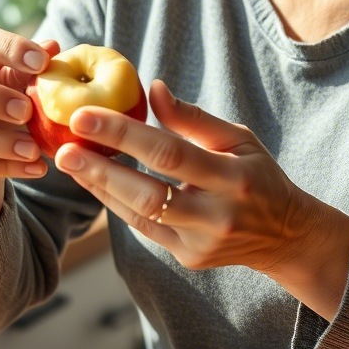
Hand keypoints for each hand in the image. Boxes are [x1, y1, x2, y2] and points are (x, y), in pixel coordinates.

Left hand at [52, 78, 312, 273]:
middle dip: (100, 169)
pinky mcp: (188, 259)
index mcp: (233, 177)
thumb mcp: (238, 137)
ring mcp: (200, 243)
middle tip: (63, 147)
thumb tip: (152, 89)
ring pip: (139, 216)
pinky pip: (144, 230)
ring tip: (69, 161)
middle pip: (148, 193)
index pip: (170, 153)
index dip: (124, 134)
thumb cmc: (258, 175)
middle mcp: (217, 215)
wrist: (284, 236)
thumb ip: (193, 118)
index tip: (85, 116)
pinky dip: (116, 204)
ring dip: (100, 188)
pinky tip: (95, 182)